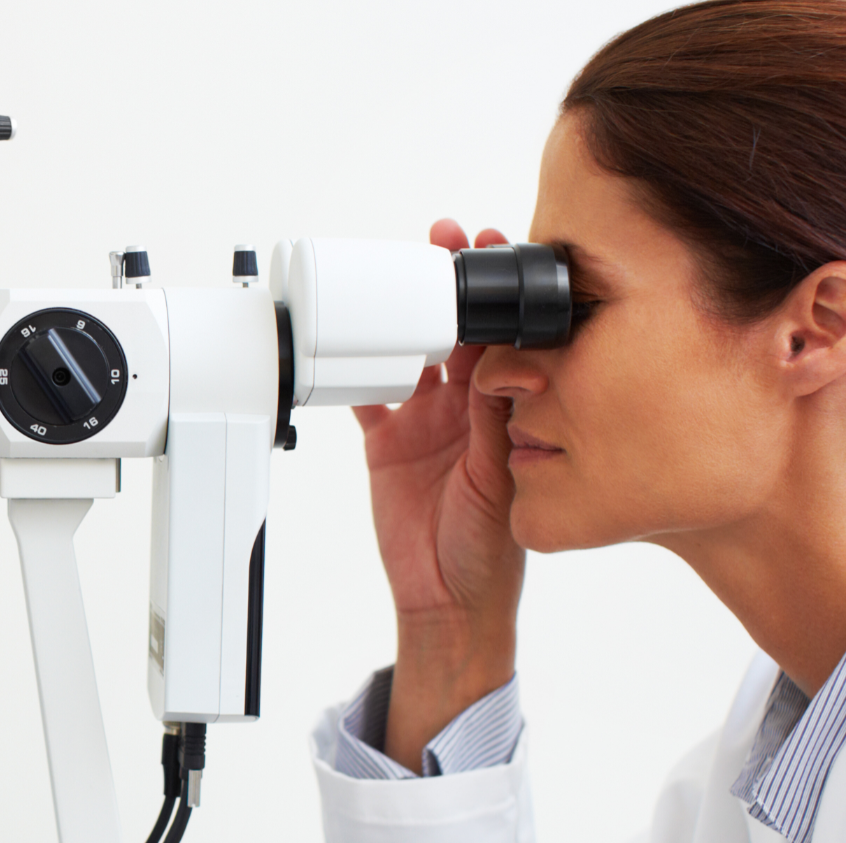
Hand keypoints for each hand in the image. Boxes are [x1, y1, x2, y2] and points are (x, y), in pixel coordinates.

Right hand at [350, 220, 524, 771]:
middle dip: (451, 285)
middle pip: (456, 332)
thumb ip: (490, 422)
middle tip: (445, 240)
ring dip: (405, 315)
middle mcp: (466, 412)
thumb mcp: (496, 479)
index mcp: (502, 413)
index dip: (497, 296)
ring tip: (398, 272)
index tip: (493, 252)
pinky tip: (343, 344)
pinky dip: (354, 373)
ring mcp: (425, 424)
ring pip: (412, 353)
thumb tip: (493, 365)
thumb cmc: (489, 552)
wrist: (446, 599)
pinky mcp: (387, 443)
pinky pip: (367, 397)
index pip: (501, 339)